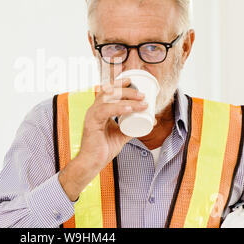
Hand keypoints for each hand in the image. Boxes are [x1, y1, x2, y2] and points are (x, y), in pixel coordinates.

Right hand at [59, 78, 147, 200]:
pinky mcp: (92, 123)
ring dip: (127, 99)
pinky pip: (105, 111)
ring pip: (109, 99)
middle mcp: (94, 109)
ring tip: (141, 102)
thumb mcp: (121, 135)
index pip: (108, 91)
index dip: (119, 84)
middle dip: (128, 90)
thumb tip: (151, 122)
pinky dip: (118, 108)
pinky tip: (129, 109)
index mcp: (99, 110)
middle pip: (110, 92)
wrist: (92, 163)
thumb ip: (133, 127)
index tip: (131, 81)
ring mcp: (92, 115)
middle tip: (142, 95)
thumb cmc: (103, 149)